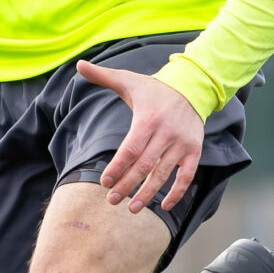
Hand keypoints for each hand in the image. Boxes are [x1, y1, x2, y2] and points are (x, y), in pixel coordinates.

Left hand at [77, 60, 204, 213]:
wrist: (192, 89)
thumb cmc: (152, 89)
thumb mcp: (128, 80)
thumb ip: (102, 76)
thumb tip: (79, 64)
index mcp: (148, 119)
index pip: (130, 149)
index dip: (118, 168)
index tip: (105, 182)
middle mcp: (167, 134)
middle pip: (144, 166)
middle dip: (127, 185)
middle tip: (111, 200)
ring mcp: (183, 144)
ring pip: (164, 174)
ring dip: (149, 194)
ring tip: (132, 208)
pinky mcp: (195, 151)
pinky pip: (187, 176)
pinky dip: (177, 193)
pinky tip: (165, 207)